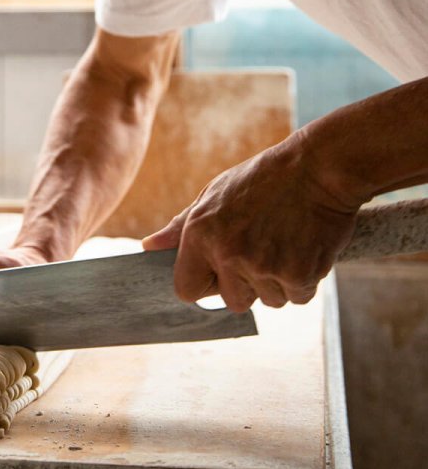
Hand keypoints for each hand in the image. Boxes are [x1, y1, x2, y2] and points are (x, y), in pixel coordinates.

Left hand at [142, 134, 359, 311]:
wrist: (319, 167)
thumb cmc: (264, 179)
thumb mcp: (214, 194)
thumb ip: (182, 226)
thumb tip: (148, 246)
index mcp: (200, 233)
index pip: (186, 290)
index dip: (205, 284)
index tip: (222, 271)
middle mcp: (228, 254)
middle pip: (232, 301)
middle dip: (248, 284)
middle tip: (264, 248)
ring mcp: (264, 266)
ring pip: (269, 300)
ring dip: (279, 281)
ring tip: (286, 240)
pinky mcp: (298, 275)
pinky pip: (297, 296)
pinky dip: (304, 279)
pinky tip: (304, 246)